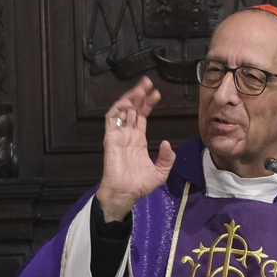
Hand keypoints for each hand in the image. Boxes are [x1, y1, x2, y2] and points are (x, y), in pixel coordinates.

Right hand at [97, 77, 175, 221]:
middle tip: (148, 83)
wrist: (125, 193)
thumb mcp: (160, 172)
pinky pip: (111, 119)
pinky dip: (118, 108)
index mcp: (138, 140)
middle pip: (133, 109)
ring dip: (130, 98)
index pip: (142, 116)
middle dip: (139, 96)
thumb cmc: (139, 185)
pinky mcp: (110, 138)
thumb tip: (166, 142)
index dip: (148, 104)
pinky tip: (128, 101)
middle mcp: (127, 134)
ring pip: (122, 110)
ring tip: (140, 88)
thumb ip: (166, 158)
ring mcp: (118, 135)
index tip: (156, 93)